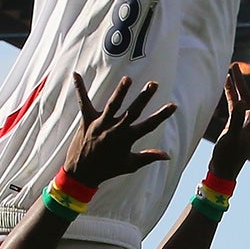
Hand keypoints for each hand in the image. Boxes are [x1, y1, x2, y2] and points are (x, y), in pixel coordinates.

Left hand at [62, 73, 176, 187]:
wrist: (81, 174)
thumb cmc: (107, 169)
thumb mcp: (130, 165)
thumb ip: (148, 157)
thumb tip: (168, 155)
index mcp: (126, 139)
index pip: (148, 126)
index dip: (161, 116)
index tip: (173, 105)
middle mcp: (115, 130)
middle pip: (132, 112)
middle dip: (143, 98)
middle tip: (154, 84)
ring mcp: (100, 125)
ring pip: (112, 105)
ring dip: (120, 92)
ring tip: (128, 79)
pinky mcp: (86, 121)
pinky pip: (83, 102)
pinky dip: (79, 88)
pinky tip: (76, 74)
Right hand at [207, 67, 249, 180]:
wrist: (222, 171)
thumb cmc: (227, 157)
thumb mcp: (231, 138)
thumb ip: (235, 119)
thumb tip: (240, 101)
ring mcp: (244, 121)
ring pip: (245, 97)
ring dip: (240, 83)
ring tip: (233, 66)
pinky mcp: (235, 123)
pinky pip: (235, 103)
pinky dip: (231, 93)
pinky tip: (226, 83)